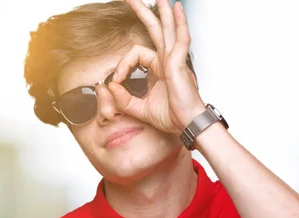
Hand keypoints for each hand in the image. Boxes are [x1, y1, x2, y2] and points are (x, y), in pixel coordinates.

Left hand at [108, 0, 204, 133]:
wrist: (188, 125)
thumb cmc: (172, 117)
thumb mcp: (141, 109)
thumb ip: (124, 100)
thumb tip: (110, 87)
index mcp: (159, 69)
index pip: (135, 55)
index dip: (122, 65)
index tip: (116, 81)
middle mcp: (167, 61)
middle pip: (155, 30)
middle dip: (143, 12)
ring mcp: (174, 60)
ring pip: (168, 29)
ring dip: (163, 11)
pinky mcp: (179, 64)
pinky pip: (180, 39)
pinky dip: (180, 24)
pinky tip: (177, 9)